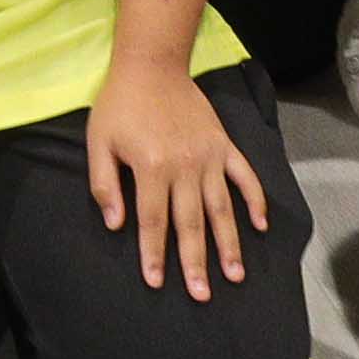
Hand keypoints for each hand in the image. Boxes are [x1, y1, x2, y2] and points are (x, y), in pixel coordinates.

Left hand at [82, 58, 265, 297]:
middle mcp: (186, 166)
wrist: (152, 64)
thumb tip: (116, 225)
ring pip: (222, 208)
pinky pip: (245, 178)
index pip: (154, 222)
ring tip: (235, 274)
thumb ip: (105, 184)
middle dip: (196, 263)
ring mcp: (210, 157)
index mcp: (152, 167)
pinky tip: (260, 226)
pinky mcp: (225, 145)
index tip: (156, 282)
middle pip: (191, 223)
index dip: (154, 254)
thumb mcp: (99, 142)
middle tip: (202, 294)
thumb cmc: (120, 104)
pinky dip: (254, 202)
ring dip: (229, 244)